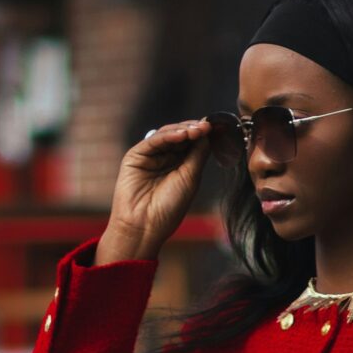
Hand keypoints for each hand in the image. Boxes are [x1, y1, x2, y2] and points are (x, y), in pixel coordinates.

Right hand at [99, 119, 211, 263]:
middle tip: (207, 127)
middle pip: (180, 136)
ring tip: (197, 130)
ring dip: (183, 130)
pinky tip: (182, 134)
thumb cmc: (169, 207)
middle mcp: (165, 158)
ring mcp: (150, 156)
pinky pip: (154, 141)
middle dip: (194, 129)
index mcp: (180, 165)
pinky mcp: (136, 156)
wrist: (145, 225)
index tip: (217, 128)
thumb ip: (198, 154)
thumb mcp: (190, 178)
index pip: (192, 143)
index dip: (203, 135)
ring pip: (167, 135)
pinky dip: (168, 135)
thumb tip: (207, 132)